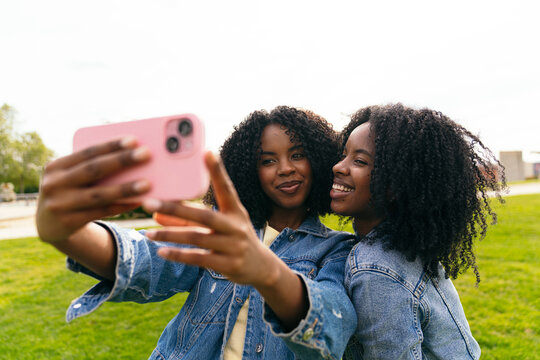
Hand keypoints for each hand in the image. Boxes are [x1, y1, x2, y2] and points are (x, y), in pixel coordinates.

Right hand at [36, 136, 151, 243]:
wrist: (48, 225)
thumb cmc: (70, 191)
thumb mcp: (70, 177)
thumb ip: (91, 167)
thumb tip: (130, 157)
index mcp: (56, 167)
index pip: (88, 152)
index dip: (111, 146)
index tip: (134, 139)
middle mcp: (54, 184)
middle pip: (94, 170)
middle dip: (122, 160)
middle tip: (146, 153)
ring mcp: (60, 205)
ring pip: (99, 195)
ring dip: (125, 189)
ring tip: (147, 183)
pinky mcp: (69, 223)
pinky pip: (102, 212)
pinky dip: (121, 206)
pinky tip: (138, 201)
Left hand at [143, 152, 280, 286]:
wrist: (261, 267)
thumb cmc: (234, 240)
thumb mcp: (220, 226)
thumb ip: (190, 219)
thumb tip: (157, 214)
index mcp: (236, 211)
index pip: (226, 188)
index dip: (217, 171)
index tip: (207, 151)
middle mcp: (236, 227)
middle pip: (204, 216)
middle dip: (175, 209)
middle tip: (150, 202)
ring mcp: (233, 247)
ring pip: (197, 238)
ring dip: (170, 235)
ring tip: (148, 233)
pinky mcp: (228, 265)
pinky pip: (198, 259)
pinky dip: (178, 255)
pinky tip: (161, 252)